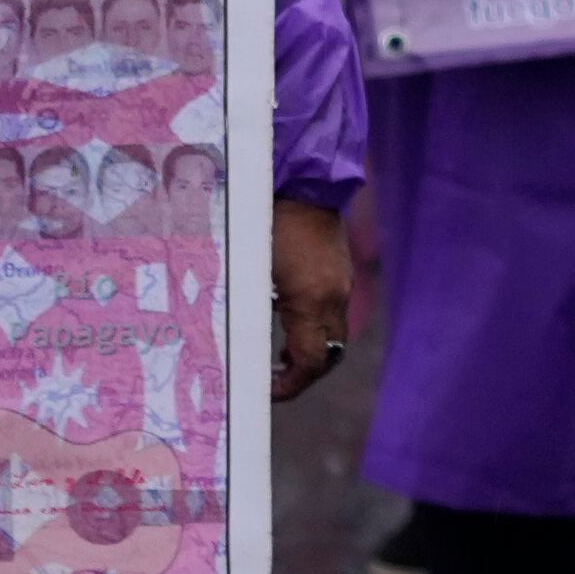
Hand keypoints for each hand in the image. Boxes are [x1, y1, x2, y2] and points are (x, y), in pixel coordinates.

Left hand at [266, 196, 354, 401]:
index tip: (267, 390)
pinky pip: (334, 314)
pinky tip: (289, 319)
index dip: (290, 385)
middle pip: (330, 356)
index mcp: (310, 300)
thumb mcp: (250, 268)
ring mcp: (342, 283)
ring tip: (279, 356)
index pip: (311, 362)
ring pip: (334, 337)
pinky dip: (315, 329)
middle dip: (304, 374)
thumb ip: (247, 305)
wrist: (304, 182)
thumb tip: (232, 341)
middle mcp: (334, 297)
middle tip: (274, 380)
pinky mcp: (342, 272)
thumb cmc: (266, 222)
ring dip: (311, 352)